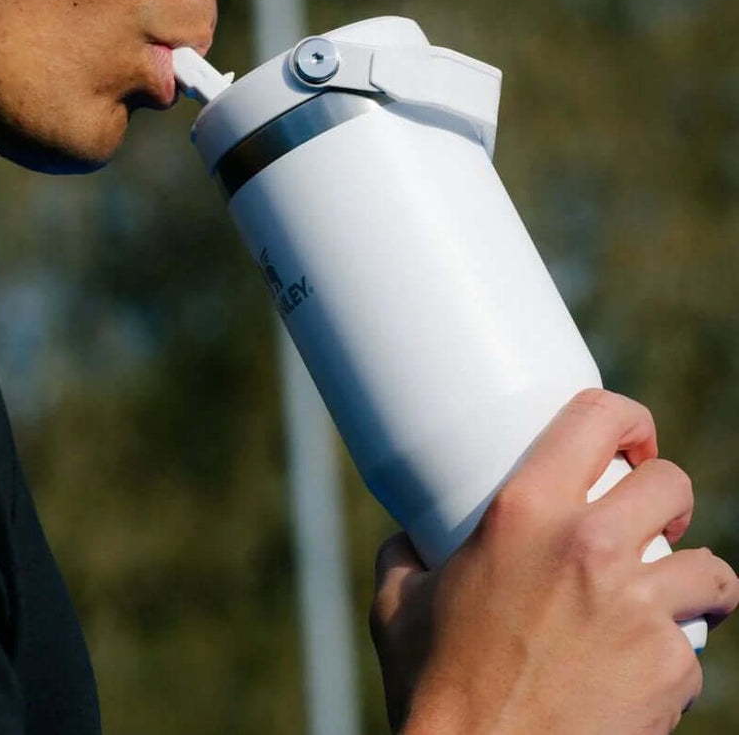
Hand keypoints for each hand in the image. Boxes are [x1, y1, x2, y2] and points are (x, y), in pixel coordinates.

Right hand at [370, 389, 738, 734]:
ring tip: (666, 598)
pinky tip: (640, 670)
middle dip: (668, 498)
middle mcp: (587, 545)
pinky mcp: (671, 668)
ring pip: (710, 567)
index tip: (632, 439)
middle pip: (671, 483)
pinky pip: (695, 648)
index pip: (597, 420)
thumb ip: (408, 553)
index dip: (628, 418)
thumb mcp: (399, 601)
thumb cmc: (435, 688)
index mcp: (521, 510)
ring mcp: (638, 607)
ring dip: (694, 580)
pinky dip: (675, 657)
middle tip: (649, 521)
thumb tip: (410, 535)